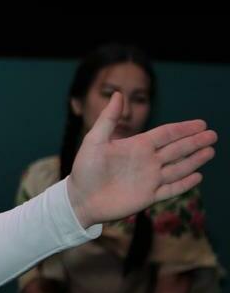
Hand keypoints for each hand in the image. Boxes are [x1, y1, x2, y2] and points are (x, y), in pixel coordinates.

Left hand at [67, 92, 215, 226]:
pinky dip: (184, 184)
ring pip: (178, 168)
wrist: (79, 199)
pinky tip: (197, 176)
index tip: (201, 123)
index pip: (166, 134)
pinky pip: (170, 189)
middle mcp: (146, 162)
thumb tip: (117, 93)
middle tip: (213, 135)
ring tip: (210, 152)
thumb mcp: (94, 141)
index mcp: (136, 146)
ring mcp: (148, 179)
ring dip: (194, 160)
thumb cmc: (84, 169)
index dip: (183, 129)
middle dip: (195, 142)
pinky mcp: (147, 197)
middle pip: (177, 150)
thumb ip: (108, 119)